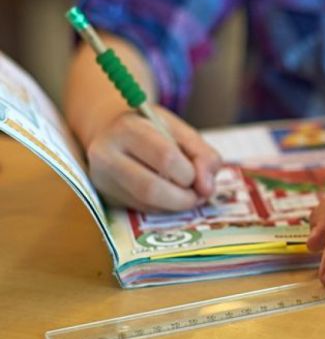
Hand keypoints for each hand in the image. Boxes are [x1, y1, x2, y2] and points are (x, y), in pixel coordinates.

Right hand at [86, 106, 221, 210]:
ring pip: (146, 204)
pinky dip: (164, 208)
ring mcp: (102, 179)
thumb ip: (202, 155)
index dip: (191, 174)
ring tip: (187, 195)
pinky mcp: (106, 197)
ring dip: (176, 205)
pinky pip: (142, 210)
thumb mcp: (180, 131)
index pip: (166, 158)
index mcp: (128, 128)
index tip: (200, 176)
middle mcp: (106, 155)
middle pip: (152, 188)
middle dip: (184, 197)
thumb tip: (207, 189)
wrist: (111, 132)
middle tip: (197, 194)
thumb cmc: (151, 130)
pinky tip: (169, 196)